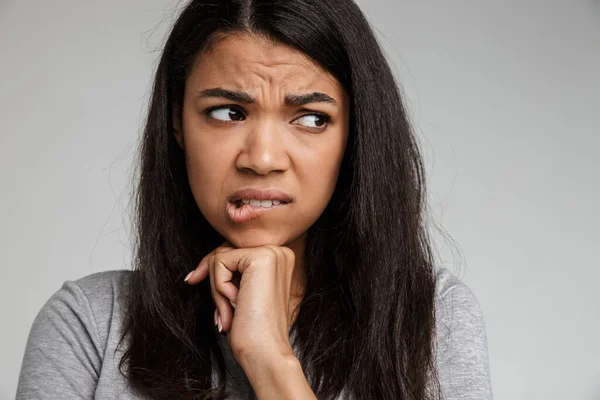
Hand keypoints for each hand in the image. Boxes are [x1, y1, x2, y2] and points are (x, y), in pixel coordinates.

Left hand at [184, 241, 297, 363]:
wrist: (265, 352)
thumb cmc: (252, 330)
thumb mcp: (240, 293)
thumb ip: (230, 272)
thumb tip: (200, 267)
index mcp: (278, 258)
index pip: (235, 251)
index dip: (215, 270)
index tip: (193, 280)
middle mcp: (279, 251)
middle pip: (226, 251)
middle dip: (215, 282)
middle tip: (222, 314)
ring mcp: (272, 253)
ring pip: (220, 257)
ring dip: (217, 290)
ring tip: (231, 313)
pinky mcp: (260, 258)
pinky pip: (220, 262)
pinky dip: (219, 288)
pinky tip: (236, 304)